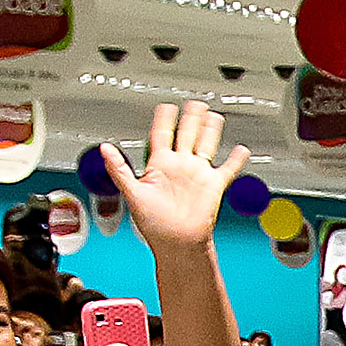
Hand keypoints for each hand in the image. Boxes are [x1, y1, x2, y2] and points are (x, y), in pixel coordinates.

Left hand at [100, 101, 249, 249]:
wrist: (178, 242)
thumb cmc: (155, 224)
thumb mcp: (132, 194)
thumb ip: (119, 169)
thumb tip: (104, 149)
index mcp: (160, 165)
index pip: (162, 134)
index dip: (164, 119)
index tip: (166, 106)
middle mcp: (180, 166)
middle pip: (186, 133)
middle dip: (190, 117)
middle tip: (194, 103)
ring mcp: (197, 174)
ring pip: (206, 144)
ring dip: (210, 130)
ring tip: (213, 116)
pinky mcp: (213, 185)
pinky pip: (227, 169)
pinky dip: (236, 159)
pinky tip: (241, 149)